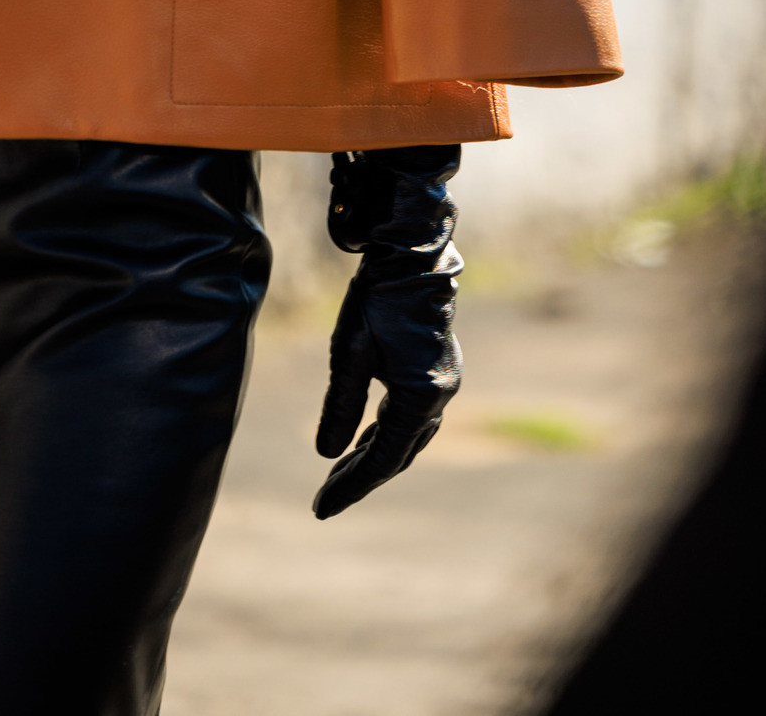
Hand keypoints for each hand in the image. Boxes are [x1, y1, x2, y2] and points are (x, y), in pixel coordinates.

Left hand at [313, 145, 462, 520]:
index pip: (383, 459)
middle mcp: (439, 396)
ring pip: (406, 437)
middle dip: (361, 477)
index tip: (322, 509)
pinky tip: (365, 439)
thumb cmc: (377, 299)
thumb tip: (325, 454)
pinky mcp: (437, 371)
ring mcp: (443, 384)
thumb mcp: (349, 353)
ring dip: (374, 456)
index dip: (352, 486)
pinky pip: (411, 417)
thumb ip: (340, 406)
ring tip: (339, 475)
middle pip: (398, 454)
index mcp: (420, 396)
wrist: (411, 256)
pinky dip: (386, 432)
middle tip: (325, 500)